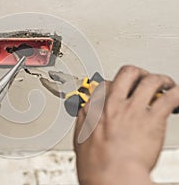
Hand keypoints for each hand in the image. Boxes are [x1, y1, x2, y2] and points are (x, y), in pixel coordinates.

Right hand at [74, 65, 178, 184]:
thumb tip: (86, 116)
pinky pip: (170, 97)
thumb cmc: (96, 166)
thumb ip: (84, 123)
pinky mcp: (152, 118)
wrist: (111, 177)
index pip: (104, 85)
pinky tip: (177, 99)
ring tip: (166, 85)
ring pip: (150, 80)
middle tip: (143, 79)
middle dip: (138, 73)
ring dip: (161, 80)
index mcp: (94, 108)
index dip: (115, 85)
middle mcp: (113, 104)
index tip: (120, 90)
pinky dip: (177, 94)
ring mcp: (132, 109)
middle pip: (127, 73)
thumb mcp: (80, 140)